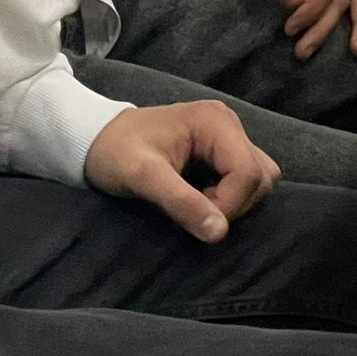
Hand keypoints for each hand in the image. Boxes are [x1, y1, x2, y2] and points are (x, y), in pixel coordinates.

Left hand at [83, 100, 279, 241]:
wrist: (95, 137)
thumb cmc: (114, 153)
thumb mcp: (143, 178)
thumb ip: (182, 203)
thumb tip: (220, 233)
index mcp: (215, 122)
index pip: (248, 173)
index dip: (229, 205)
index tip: (195, 220)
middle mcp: (229, 122)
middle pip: (261, 175)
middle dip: (234, 203)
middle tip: (195, 212)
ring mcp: (228, 133)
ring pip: (259, 176)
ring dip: (236, 200)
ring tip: (200, 204)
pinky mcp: (223, 146)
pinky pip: (246, 175)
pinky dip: (232, 193)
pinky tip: (202, 197)